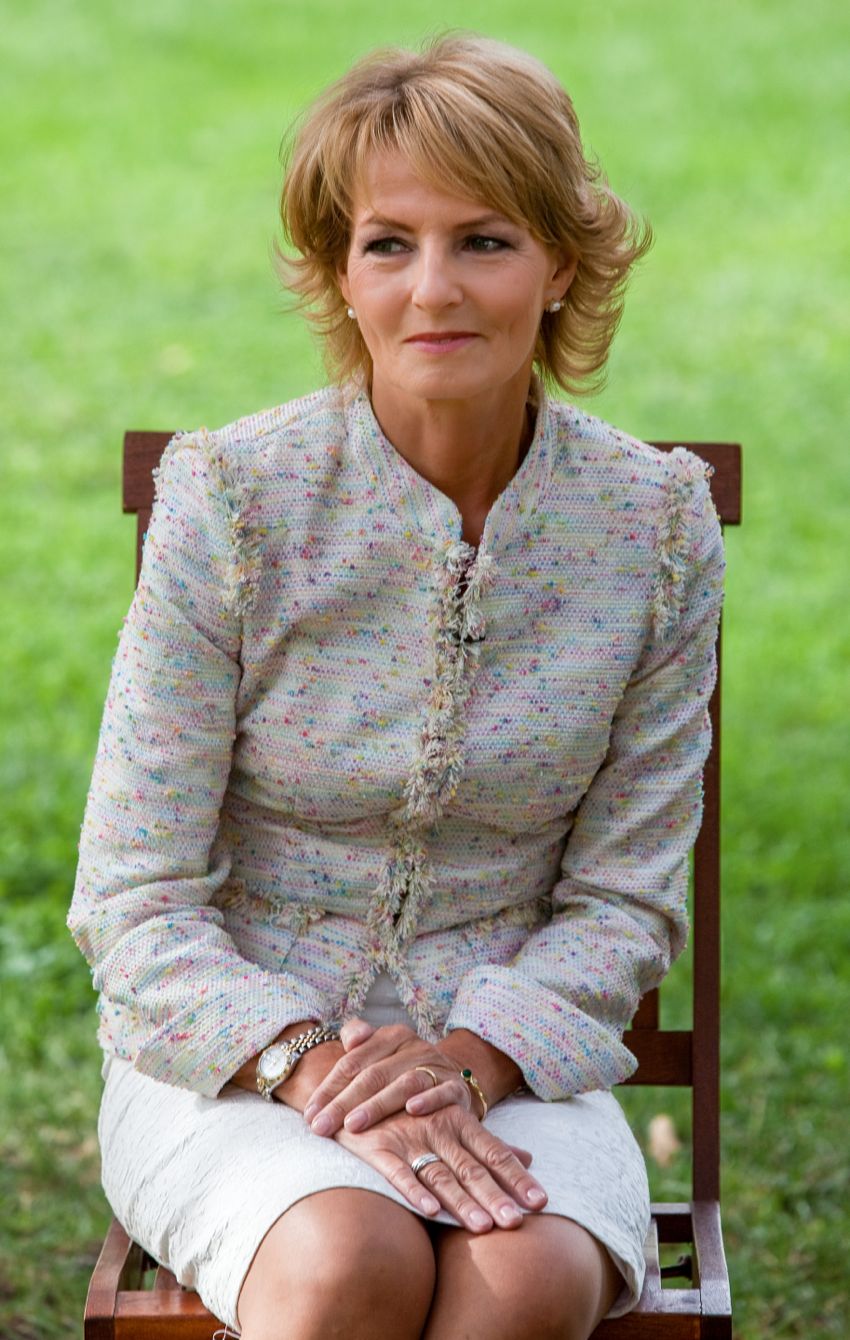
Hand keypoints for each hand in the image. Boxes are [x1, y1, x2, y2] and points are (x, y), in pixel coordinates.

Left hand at [303, 1020, 470, 1135]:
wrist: (453, 1080)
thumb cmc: (403, 1071)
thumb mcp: (381, 1052)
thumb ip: (360, 1039)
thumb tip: (349, 1041)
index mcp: (391, 1037)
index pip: (353, 1062)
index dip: (329, 1088)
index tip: (310, 1114)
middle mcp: (413, 1048)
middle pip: (373, 1075)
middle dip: (343, 1103)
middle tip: (321, 1127)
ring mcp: (436, 1067)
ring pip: (403, 1084)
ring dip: (377, 1105)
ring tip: (353, 1124)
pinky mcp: (456, 1087)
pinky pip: (443, 1091)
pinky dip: (429, 1100)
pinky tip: (412, 1110)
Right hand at [334, 1104, 547, 1231]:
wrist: (357, 1092)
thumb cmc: (410, 1111)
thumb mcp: (452, 1119)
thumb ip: (489, 1142)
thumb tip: (528, 1157)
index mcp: (459, 1121)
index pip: (494, 1153)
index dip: (517, 1177)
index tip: (541, 1202)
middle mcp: (438, 1129)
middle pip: (471, 1168)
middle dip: (494, 1196)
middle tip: (516, 1223)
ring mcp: (409, 1139)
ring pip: (440, 1174)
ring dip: (460, 1202)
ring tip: (483, 1228)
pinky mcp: (379, 1148)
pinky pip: (397, 1172)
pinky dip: (413, 1190)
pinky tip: (429, 1210)